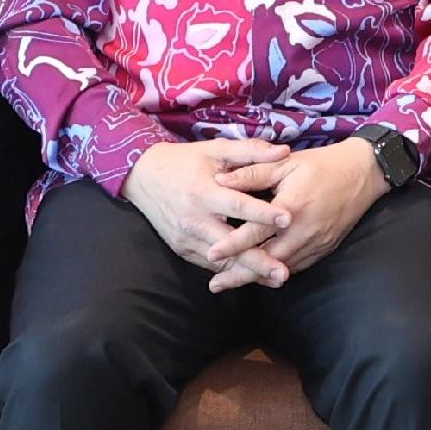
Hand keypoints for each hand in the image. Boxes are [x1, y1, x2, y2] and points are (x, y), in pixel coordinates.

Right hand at [122, 139, 298, 284]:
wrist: (143, 176)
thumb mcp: (216, 149)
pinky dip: (230, 270)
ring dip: (248, 272)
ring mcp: (186, 238)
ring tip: (275, 280)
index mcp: (204, 192)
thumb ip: (251, 151)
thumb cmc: (185, 160)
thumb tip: (285, 151)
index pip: (237, 205)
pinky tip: (252, 276)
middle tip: (284, 274)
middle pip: (229, 246)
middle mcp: (194, 219)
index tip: (287, 220)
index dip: (262, 213)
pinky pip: (209, 264)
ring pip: (220, 261)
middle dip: (257, 261)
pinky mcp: (181, 248)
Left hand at [213, 140, 392, 284]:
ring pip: (282, 268)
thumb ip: (252, 172)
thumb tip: (220, 179)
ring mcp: (317, 243)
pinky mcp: (325, 248)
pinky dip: (278, 272)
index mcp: (291, 207)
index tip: (211, 254)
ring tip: (232, 282)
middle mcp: (304, 231)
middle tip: (215, 284)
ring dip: (257, 278)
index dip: (232, 244)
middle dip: (240, 274)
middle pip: (267, 260)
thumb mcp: (285, 163)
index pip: (256, 232)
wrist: (363, 173)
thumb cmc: (321, 165)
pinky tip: (262, 276)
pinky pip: (298, 266)